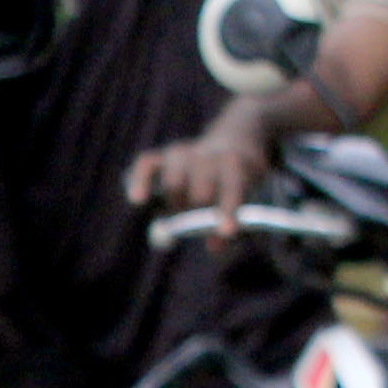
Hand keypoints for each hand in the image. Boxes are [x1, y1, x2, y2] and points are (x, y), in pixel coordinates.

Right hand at [123, 113, 271, 220]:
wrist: (233, 140)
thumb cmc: (240, 179)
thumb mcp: (249, 195)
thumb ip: (234, 223)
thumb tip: (213, 247)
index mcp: (236, 165)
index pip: (232, 187)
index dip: (227, 210)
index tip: (226, 232)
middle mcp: (209, 155)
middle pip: (200, 189)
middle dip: (199, 211)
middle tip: (199, 223)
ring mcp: (183, 153)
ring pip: (174, 181)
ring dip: (177, 203)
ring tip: (179, 213)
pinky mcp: (162, 156)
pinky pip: (146, 165)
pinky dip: (140, 181)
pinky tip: (138, 200)